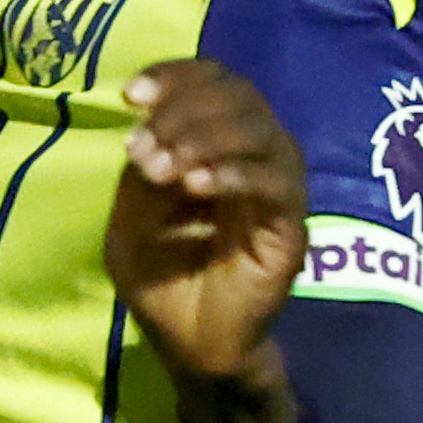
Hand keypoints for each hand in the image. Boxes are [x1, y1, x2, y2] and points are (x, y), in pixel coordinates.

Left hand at [108, 59, 307, 422]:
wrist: (193, 348)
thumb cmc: (163, 282)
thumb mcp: (131, 219)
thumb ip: (142, 170)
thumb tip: (148, 130)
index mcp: (219, 144)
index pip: (213, 82)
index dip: (176, 75)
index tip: (133, 95)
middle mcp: (255, 157)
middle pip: (240, 94)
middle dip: (185, 109)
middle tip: (146, 146)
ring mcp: (277, 190)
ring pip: (262, 130)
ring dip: (206, 137)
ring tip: (166, 168)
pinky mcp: (290, 227)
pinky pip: (275, 182)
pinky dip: (234, 174)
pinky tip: (196, 187)